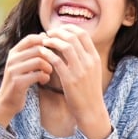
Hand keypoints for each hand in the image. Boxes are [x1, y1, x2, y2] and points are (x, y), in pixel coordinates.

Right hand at [0, 33, 53, 127]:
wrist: (6, 101)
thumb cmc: (19, 80)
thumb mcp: (22, 63)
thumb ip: (31, 51)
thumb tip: (43, 35)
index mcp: (13, 52)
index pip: (31, 38)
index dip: (44, 42)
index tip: (51, 50)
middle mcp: (12, 59)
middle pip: (38, 49)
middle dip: (49, 57)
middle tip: (52, 65)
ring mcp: (13, 71)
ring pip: (39, 61)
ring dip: (48, 67)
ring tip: (48, 72)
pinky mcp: (18, 82)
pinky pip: (38, 75)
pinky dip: (45, 77)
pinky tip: (44, 81)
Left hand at [39, 24, 111, 138]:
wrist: (91, 110)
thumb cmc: (88, 91)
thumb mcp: (91, 71)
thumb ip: (84, 57)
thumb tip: (72, 43)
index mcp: (95, 57)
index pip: (83, 34)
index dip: (69, 28)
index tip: (59, 29)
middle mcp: (89, 61)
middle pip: (74, 37)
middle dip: (59, 32)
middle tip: (48, 32)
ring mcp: (80, 70)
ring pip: (66, 46)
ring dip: (53, 40)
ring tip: (44, 40)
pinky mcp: (70, 80)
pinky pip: (57, 61)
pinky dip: (48, 54)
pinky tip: (42, 52)